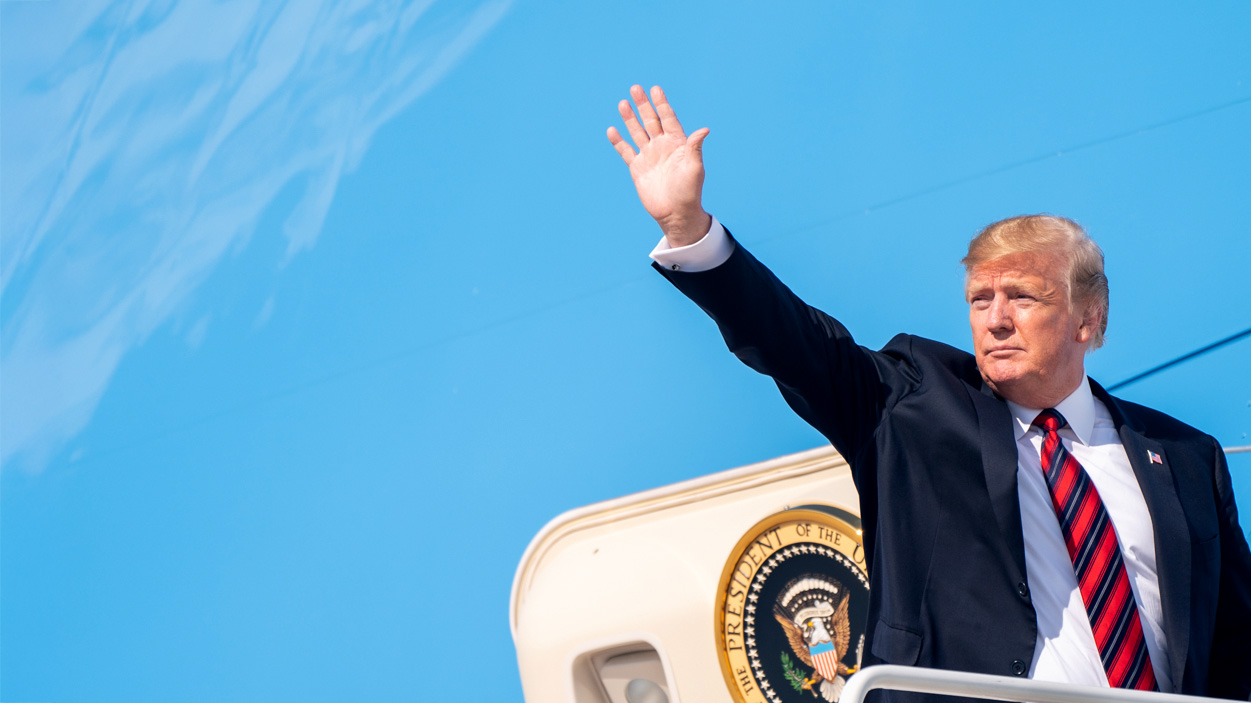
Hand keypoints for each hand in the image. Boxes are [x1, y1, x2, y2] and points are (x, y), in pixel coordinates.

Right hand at [608, 85, 710, 246]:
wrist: (676, 213)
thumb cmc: (690, 191)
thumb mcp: (695, 168)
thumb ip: (695, 148)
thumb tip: (704, 130)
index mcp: (677, 144)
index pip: (668, 118)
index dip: (662, 104)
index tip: (656, 89)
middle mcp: (662, 146)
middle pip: (651, 121)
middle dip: (643, 105)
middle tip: (635, 88)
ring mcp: (649, 156)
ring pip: (637, 132)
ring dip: (630, 119)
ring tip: (623, 103)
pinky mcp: (637, 168)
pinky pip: (626, 152)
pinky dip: (619, 142)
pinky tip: (612, 130)